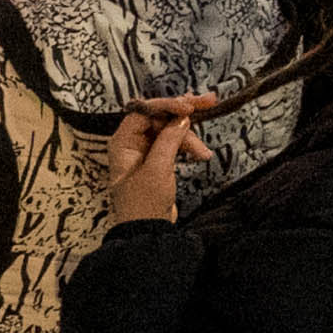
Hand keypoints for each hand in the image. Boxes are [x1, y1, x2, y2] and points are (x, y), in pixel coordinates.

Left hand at [109, 94, 215, 222]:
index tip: (190, 106)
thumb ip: (168, 140)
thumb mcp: (157, 169)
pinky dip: (187, 145)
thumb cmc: (145, 202)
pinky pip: (173, 143)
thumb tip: (182, 117)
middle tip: (210, 101)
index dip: (167, 105)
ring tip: (203, 153)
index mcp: (122, 142)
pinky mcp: (157, 160)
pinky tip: (201, 154)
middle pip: (158, 117)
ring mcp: (144, 151)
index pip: (144, 111)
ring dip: (189, 137)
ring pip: (169, 130)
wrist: (147, 230)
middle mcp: (131, 143)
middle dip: (183, 113)